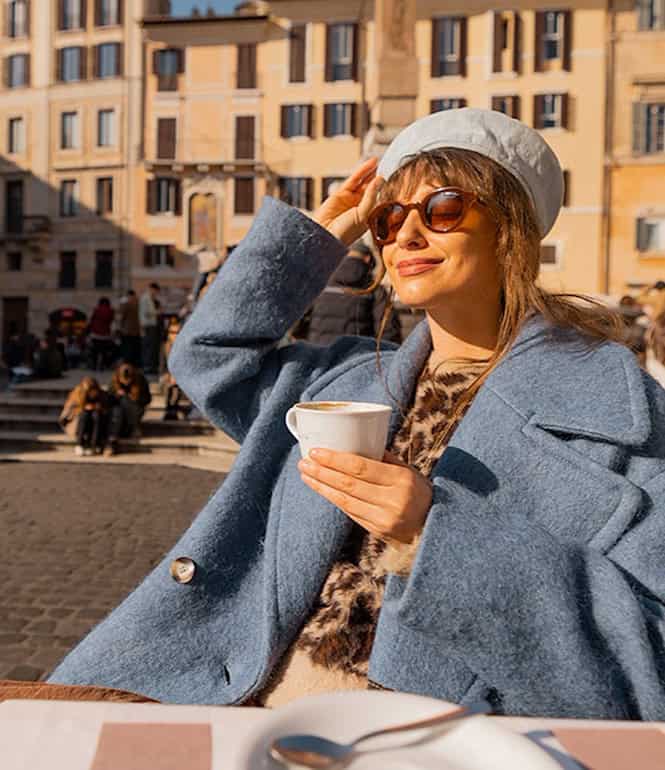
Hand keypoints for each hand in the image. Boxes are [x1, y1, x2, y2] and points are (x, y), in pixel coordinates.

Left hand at [298, 449, 431, 544]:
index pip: (361, 467)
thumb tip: (357, 441)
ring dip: (322, 486)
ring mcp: (384, 519)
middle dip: (322, 472)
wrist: (436, 528)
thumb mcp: (409, 472)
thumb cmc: (421, 493)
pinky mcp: (378, 531)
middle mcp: (392, 500)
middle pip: (348, 484)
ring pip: (345, 500)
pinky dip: (334, 498)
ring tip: (306, 474)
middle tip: (304, 462)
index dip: (335, 460)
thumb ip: (384, 459)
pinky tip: (322, 489)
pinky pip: (350, 512)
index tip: (316, 452)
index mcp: (401, 480)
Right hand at [312, 158, 383, 245]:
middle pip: (371, 189)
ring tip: (378, 161)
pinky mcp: (340, 194)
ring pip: (362, 182)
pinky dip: (362, 171)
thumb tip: (379, 179)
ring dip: (370, 171)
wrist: (325, 236)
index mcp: (369, 216)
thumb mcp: (363, 215)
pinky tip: (370, 164)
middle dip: (377, 177)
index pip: (379, 198)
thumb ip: (371, 196)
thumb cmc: (345, 232)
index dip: (385, 188)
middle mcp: (360, 207)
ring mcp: (350, 200)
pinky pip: (353, 180)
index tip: (395, 176)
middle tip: (387, 164)